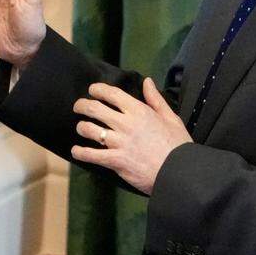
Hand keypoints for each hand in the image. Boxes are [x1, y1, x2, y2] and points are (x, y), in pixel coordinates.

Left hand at [71, 78, 192, 194]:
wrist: (179, 172)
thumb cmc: (177, 145)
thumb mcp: (171, 117)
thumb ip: (155, 99)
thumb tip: (147, 82)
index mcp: (139, 111)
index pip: (112, 94)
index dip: (98, 89)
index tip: (92, 90)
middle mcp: (126, 124)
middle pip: (94, 109)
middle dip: (82, 106)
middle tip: (78, 107)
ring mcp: (119, 142)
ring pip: (89, 130)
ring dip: (81, 127)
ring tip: (81, 128)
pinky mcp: (115, 161)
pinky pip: (91, 155)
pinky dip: (80, 153)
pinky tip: (76, 151)